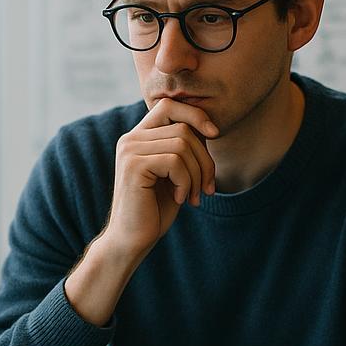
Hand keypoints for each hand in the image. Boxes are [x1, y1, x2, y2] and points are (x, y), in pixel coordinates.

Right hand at [102, 98, 218, 257]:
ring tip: (193, 196)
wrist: (131, 240)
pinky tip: (180, 199)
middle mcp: (130, 139)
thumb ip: (184, 148)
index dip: (195, 115)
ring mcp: (130, 150)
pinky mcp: (133, 166)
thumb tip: (209, 127)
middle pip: (183, 128)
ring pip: (182, 144)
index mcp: (139, 137)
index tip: (215, 134)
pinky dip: (186, 182)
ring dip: (197, 174)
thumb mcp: (175, 174)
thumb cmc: (155, 209)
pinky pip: (175, 161)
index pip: (169, 106)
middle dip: (204, 159)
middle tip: (207, 187)